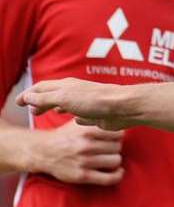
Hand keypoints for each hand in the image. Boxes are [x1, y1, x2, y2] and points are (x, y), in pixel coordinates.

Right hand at [19, 79, 133, 130]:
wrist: (123, 107)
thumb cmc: (95, 100)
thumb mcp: (65, 98)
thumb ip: (46, 97)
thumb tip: (28, 96)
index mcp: (67, 86)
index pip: (43, 87)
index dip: (29, 94)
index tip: (17, 102)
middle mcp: (76, 93)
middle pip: (53, 95)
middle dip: (40, 101)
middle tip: (30, 111)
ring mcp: (87, 104)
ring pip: (66, 104)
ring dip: (54, 107)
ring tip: (46, 113)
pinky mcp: (97, 115)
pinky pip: (82, 115)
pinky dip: (74, 116)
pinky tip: (75, 120)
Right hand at [30, 119, 123, 185]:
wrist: (43, 151)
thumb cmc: (66, 136)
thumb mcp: (79, 122)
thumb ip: (97, 119)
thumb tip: (120, 116)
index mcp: (87, 130)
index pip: (119, 134)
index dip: (117, 136)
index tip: (112, 138)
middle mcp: (86, 145)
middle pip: (118, 147)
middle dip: (115, 148)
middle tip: (107, 149)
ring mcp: (84, 161)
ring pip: (116, 160)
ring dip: (114, 160)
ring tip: (107, 158)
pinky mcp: (82, 176)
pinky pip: (109, 178)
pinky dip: (117, 175)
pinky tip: (118, 171)